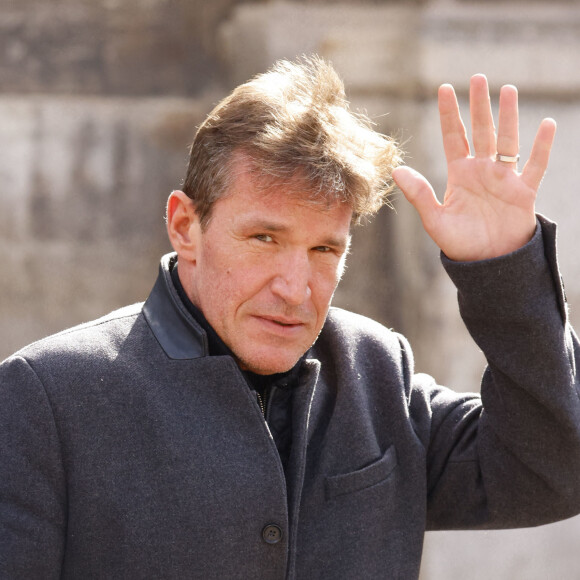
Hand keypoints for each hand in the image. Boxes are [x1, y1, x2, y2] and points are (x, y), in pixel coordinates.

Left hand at [392, 74, 556, 260]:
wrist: (487, 263)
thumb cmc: (460, 243)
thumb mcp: (435, 219)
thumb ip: (419, 194)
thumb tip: (396, 170)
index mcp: (459, 174)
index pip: (453, 137)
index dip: (449, 114)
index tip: (444, 88)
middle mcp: (482, 170)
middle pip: (481, 131)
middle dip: (478, 106)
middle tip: (477, 78)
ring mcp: (504, 179)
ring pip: (507, 141)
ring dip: (508, 117)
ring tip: (507, 90)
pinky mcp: (524, 192)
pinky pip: (535, 166)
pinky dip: (541, 147)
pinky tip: (546, 125)